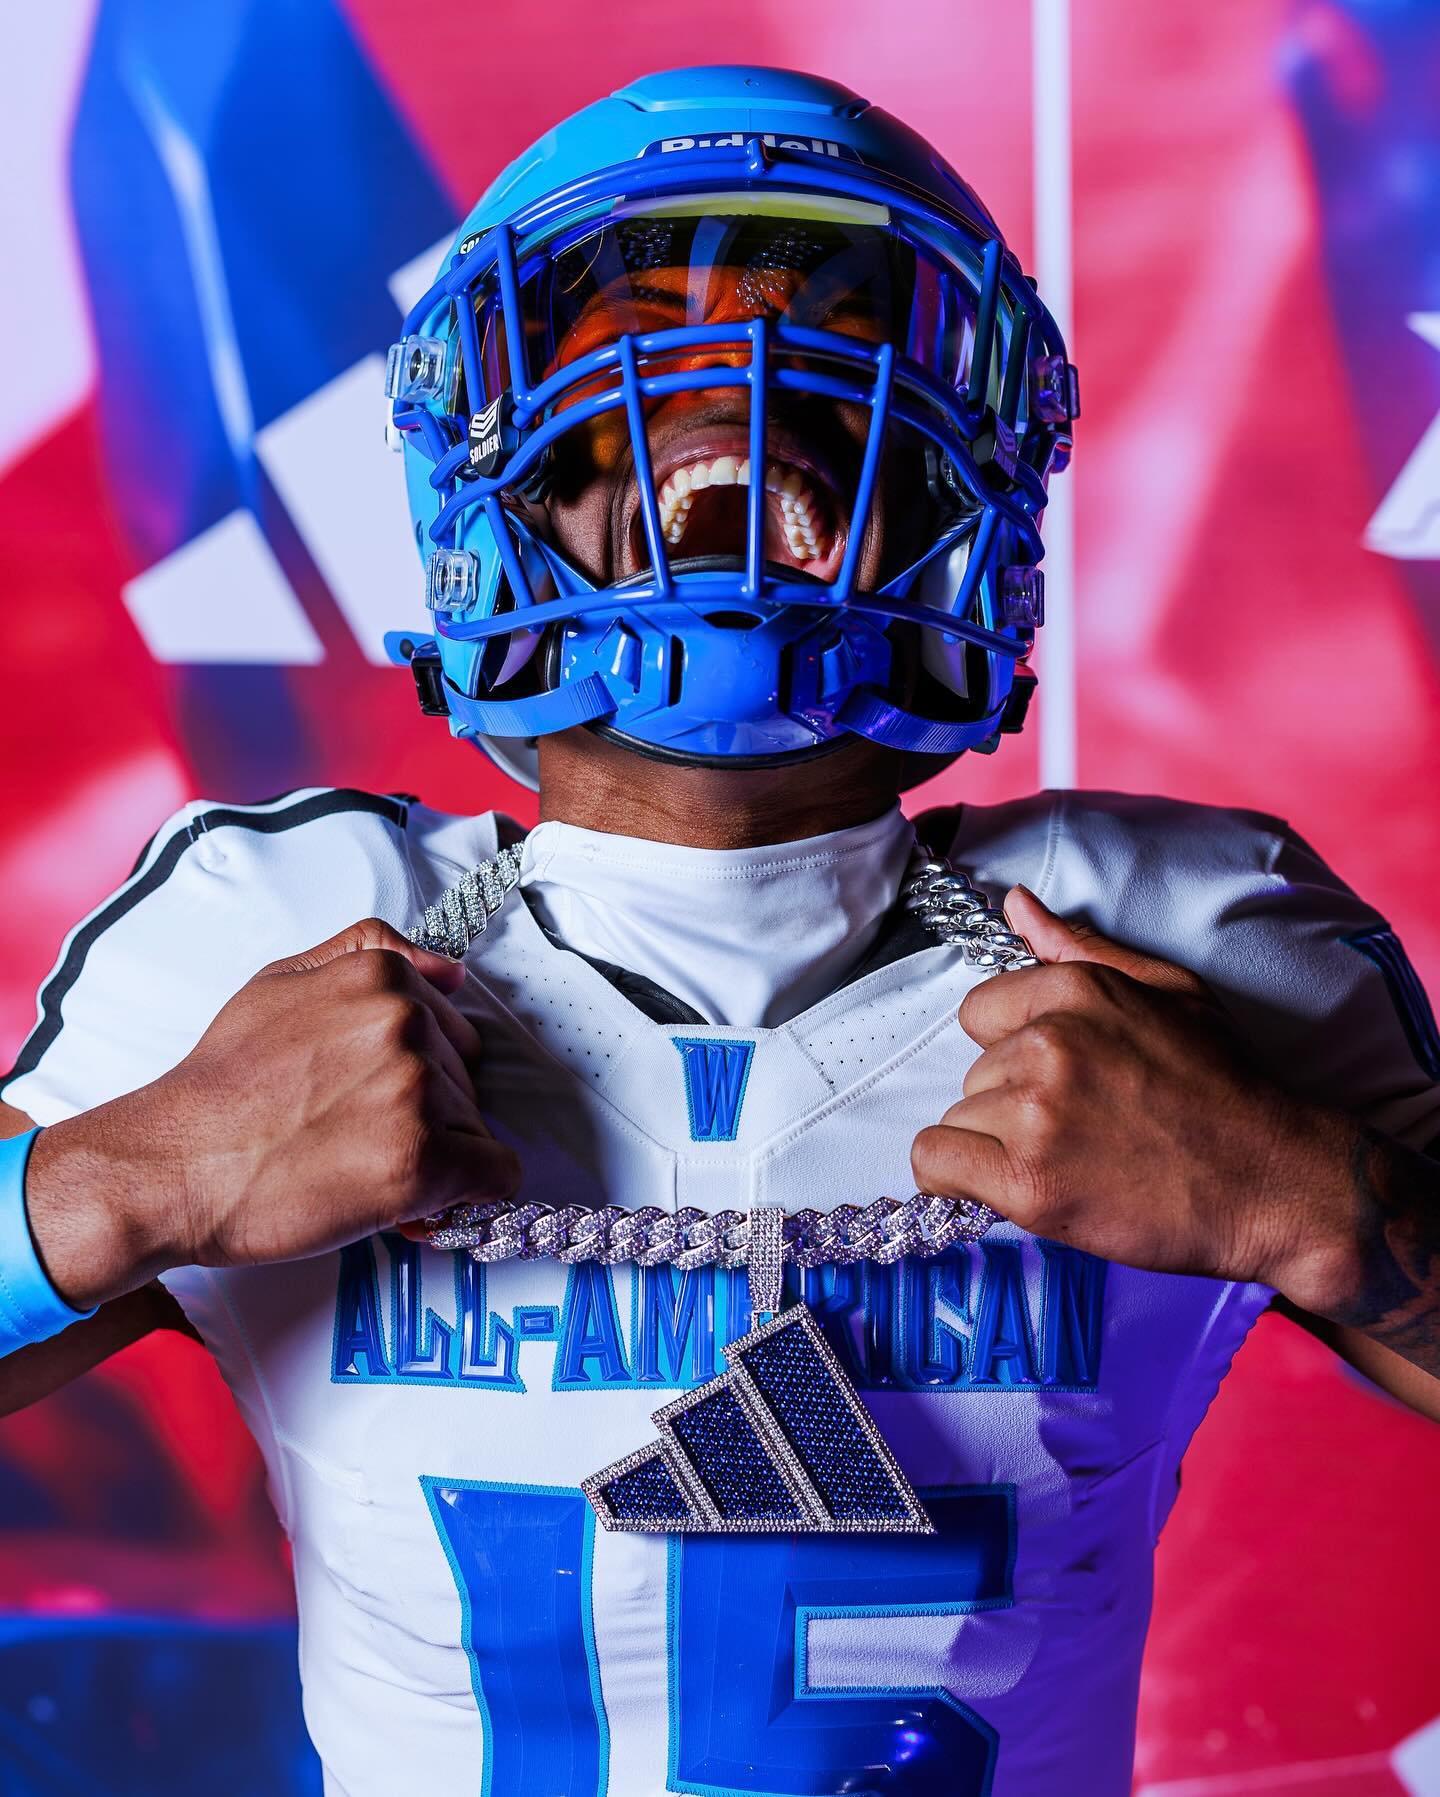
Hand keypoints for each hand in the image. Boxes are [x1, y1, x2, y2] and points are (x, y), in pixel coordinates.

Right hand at [25, 920, 521, 1307]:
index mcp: (381, 977)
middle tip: (358, 1137)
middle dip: (429, 1113)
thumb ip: (366, 956)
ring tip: (362, 1167)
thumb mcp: (281, 982)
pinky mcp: (423, 1159)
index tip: (372, 1100)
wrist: (176, 1166)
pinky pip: (496, 1174)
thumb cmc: (222, 1085)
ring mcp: (417, 1090)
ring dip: (436, 1155)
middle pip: (467, 1078)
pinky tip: (414, 1202)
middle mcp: (407, 1023)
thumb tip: (453, 971)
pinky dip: (465, 1195)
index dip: (420, 1073)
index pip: (453, 1028)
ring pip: (476, 1127)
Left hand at [910, 886, 1355, 1295]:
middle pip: (972, 1074)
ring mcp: (1035, 1113)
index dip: (1010, 1051)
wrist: (1274, 1183)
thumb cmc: (1227, 1088)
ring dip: (996, 1149)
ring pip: (957, 1123)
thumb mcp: (1169, 991)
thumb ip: (1081, 947)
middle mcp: (1048, 1045)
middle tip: (1080, 1130)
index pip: (978, 1012)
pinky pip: (935, 1166)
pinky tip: (1010, 1189)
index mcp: (1076, 990)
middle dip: (1011, 1104)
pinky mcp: (1028, 1182)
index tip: (1057, 1080)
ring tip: (1068, 1163)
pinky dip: (958, 1183)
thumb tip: (1016, 903)